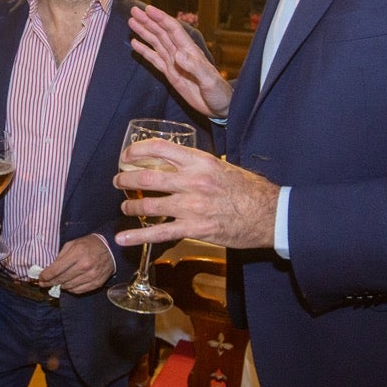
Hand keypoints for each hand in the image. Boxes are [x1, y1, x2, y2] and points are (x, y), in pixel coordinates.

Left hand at [39, 235, 114, 295]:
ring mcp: (92, 275)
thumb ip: (60, 256)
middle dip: (50, 282)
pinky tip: (68, 285)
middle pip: (61, 279)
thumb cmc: (88, 244)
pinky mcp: (97, 283)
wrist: (110, 248)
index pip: (56, 269)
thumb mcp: (72, 244)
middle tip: (44, 283)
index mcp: (77, 253)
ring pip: (69, 287)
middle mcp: (85, 265)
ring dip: (61, 285)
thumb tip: (49, 270)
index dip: (46, 275)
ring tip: (57, 282)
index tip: (40, 278)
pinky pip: (79, 291)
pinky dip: (71, 289)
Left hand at [114, 140, 279, 250]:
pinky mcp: (194, 229)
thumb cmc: (248, 189)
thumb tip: (176, 162)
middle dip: (126, 180)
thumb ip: (197, 164)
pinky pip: (159, 232)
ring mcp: (192, 206)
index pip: (159, 148)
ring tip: (124, 207)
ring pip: (149, 204)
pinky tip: (122, 238)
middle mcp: (192, 181)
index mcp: (200, 161)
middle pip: (147, 177)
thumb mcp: (222, 166)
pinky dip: (137, 236)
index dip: (136, 150)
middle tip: (118, 181)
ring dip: (130, 206)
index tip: (126, 155)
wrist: (268, 214)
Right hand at [128, 5, 231, 117]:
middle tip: (134, 10)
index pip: (173, 30)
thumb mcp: (210, 81)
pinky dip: (145, 51)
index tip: (148, 10)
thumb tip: (178, 54)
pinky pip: (154, 60)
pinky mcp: (170, 74)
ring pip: (156, 43)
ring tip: (132, 21)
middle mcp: (181, 54)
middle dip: (148, 21)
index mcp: (190, 52)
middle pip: (162, 33)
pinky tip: (135, 43)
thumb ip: (195, 67)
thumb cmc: (219, 93)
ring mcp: (174, 63)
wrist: (220, 107)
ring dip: (145, 32)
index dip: (161, 18)